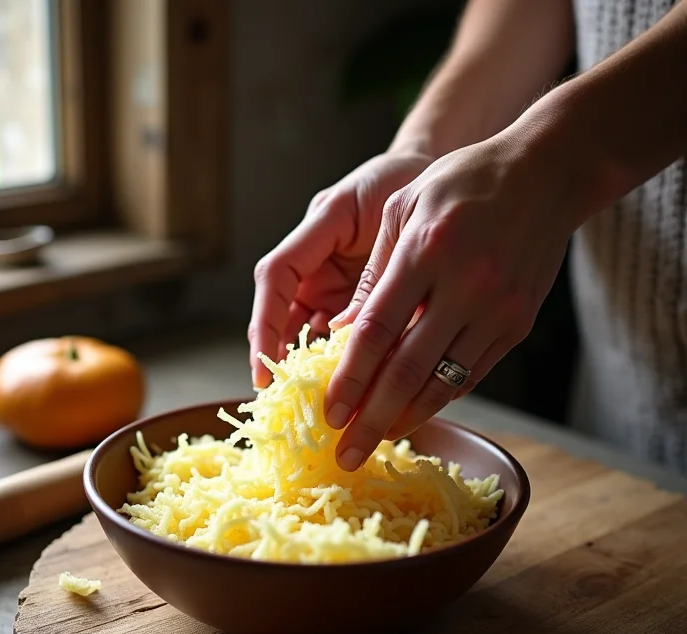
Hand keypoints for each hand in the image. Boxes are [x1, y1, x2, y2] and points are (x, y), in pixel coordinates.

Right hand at [248, 150, 432, 387]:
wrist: (431, 174)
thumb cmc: (406, 179)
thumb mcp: (392, 218)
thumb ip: (371, 271)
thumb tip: (345, 333)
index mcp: (318, 229)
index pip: (276, 276)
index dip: (266, 321)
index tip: (265, 361)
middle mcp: (317, 260)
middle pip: (281, 312)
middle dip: (276, 353)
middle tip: (280, 393)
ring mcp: (332, 283)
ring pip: (305, 330)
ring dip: (306, 362)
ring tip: (312, 396)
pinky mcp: (351, 301)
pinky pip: (337, 335)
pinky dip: (338, 360)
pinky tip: (344, 383)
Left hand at [326, 132, 573, 469]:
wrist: (545, 176)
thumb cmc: (462, 184)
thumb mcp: (404, 208)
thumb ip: (373, 273)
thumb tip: (341, 332)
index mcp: (426, 251)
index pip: (375, 332)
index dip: (348, 380)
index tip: (328, 416)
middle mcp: (464, 286)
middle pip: (406, 370)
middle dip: (371, 420)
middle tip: (346, 456)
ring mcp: (496, 309)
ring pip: (442, 382)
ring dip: (405, 419)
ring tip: (376, 443)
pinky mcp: (517, 324)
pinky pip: (471, 374)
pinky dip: (438, 399)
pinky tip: (413, 414)